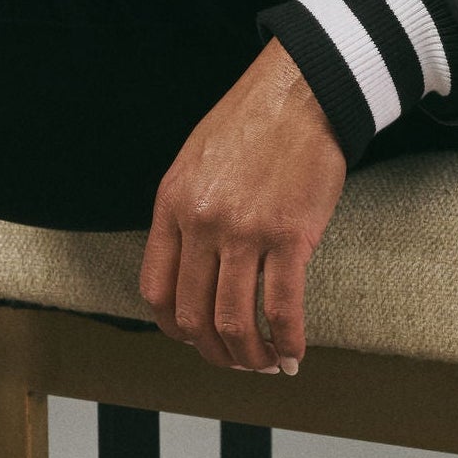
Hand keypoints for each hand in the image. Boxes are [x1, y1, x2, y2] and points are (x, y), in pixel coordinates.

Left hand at [137, 41, 347, 373]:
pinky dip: (288, 340)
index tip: (194, 338)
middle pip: (194, 314)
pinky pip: (281, 307)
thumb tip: (191, 265)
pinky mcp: (289, 235)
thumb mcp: (195, 163)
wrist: (301, 93)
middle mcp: (202, 222)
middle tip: (235, 360)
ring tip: (266, 364)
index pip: (156, 289)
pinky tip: (295, 353)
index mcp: (172, 204)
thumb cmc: (253, 124)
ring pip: (235, 320)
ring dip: (250, 356)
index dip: (174, 327)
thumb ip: (186, 212)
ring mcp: (244, 232)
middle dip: (215, 350)